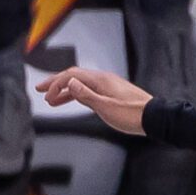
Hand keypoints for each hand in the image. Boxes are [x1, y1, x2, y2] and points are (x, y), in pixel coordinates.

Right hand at [36, 67, 151, 134]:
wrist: (155, 118)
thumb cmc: (132, 115)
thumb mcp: (106, 108)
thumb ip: (86, 95)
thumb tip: (69, 83)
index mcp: (100, 80)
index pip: (71, 75)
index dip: (55, 84)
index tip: (46, 96)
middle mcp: (103, 79)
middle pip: (74, 76)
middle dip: (56, 83)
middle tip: (39, 90)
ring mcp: (108, 86)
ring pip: (82, 84)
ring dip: (66, 91)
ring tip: (52, 100)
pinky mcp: (112, 93)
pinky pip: (90, 90)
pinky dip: (78, 95)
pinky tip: (72, 101)